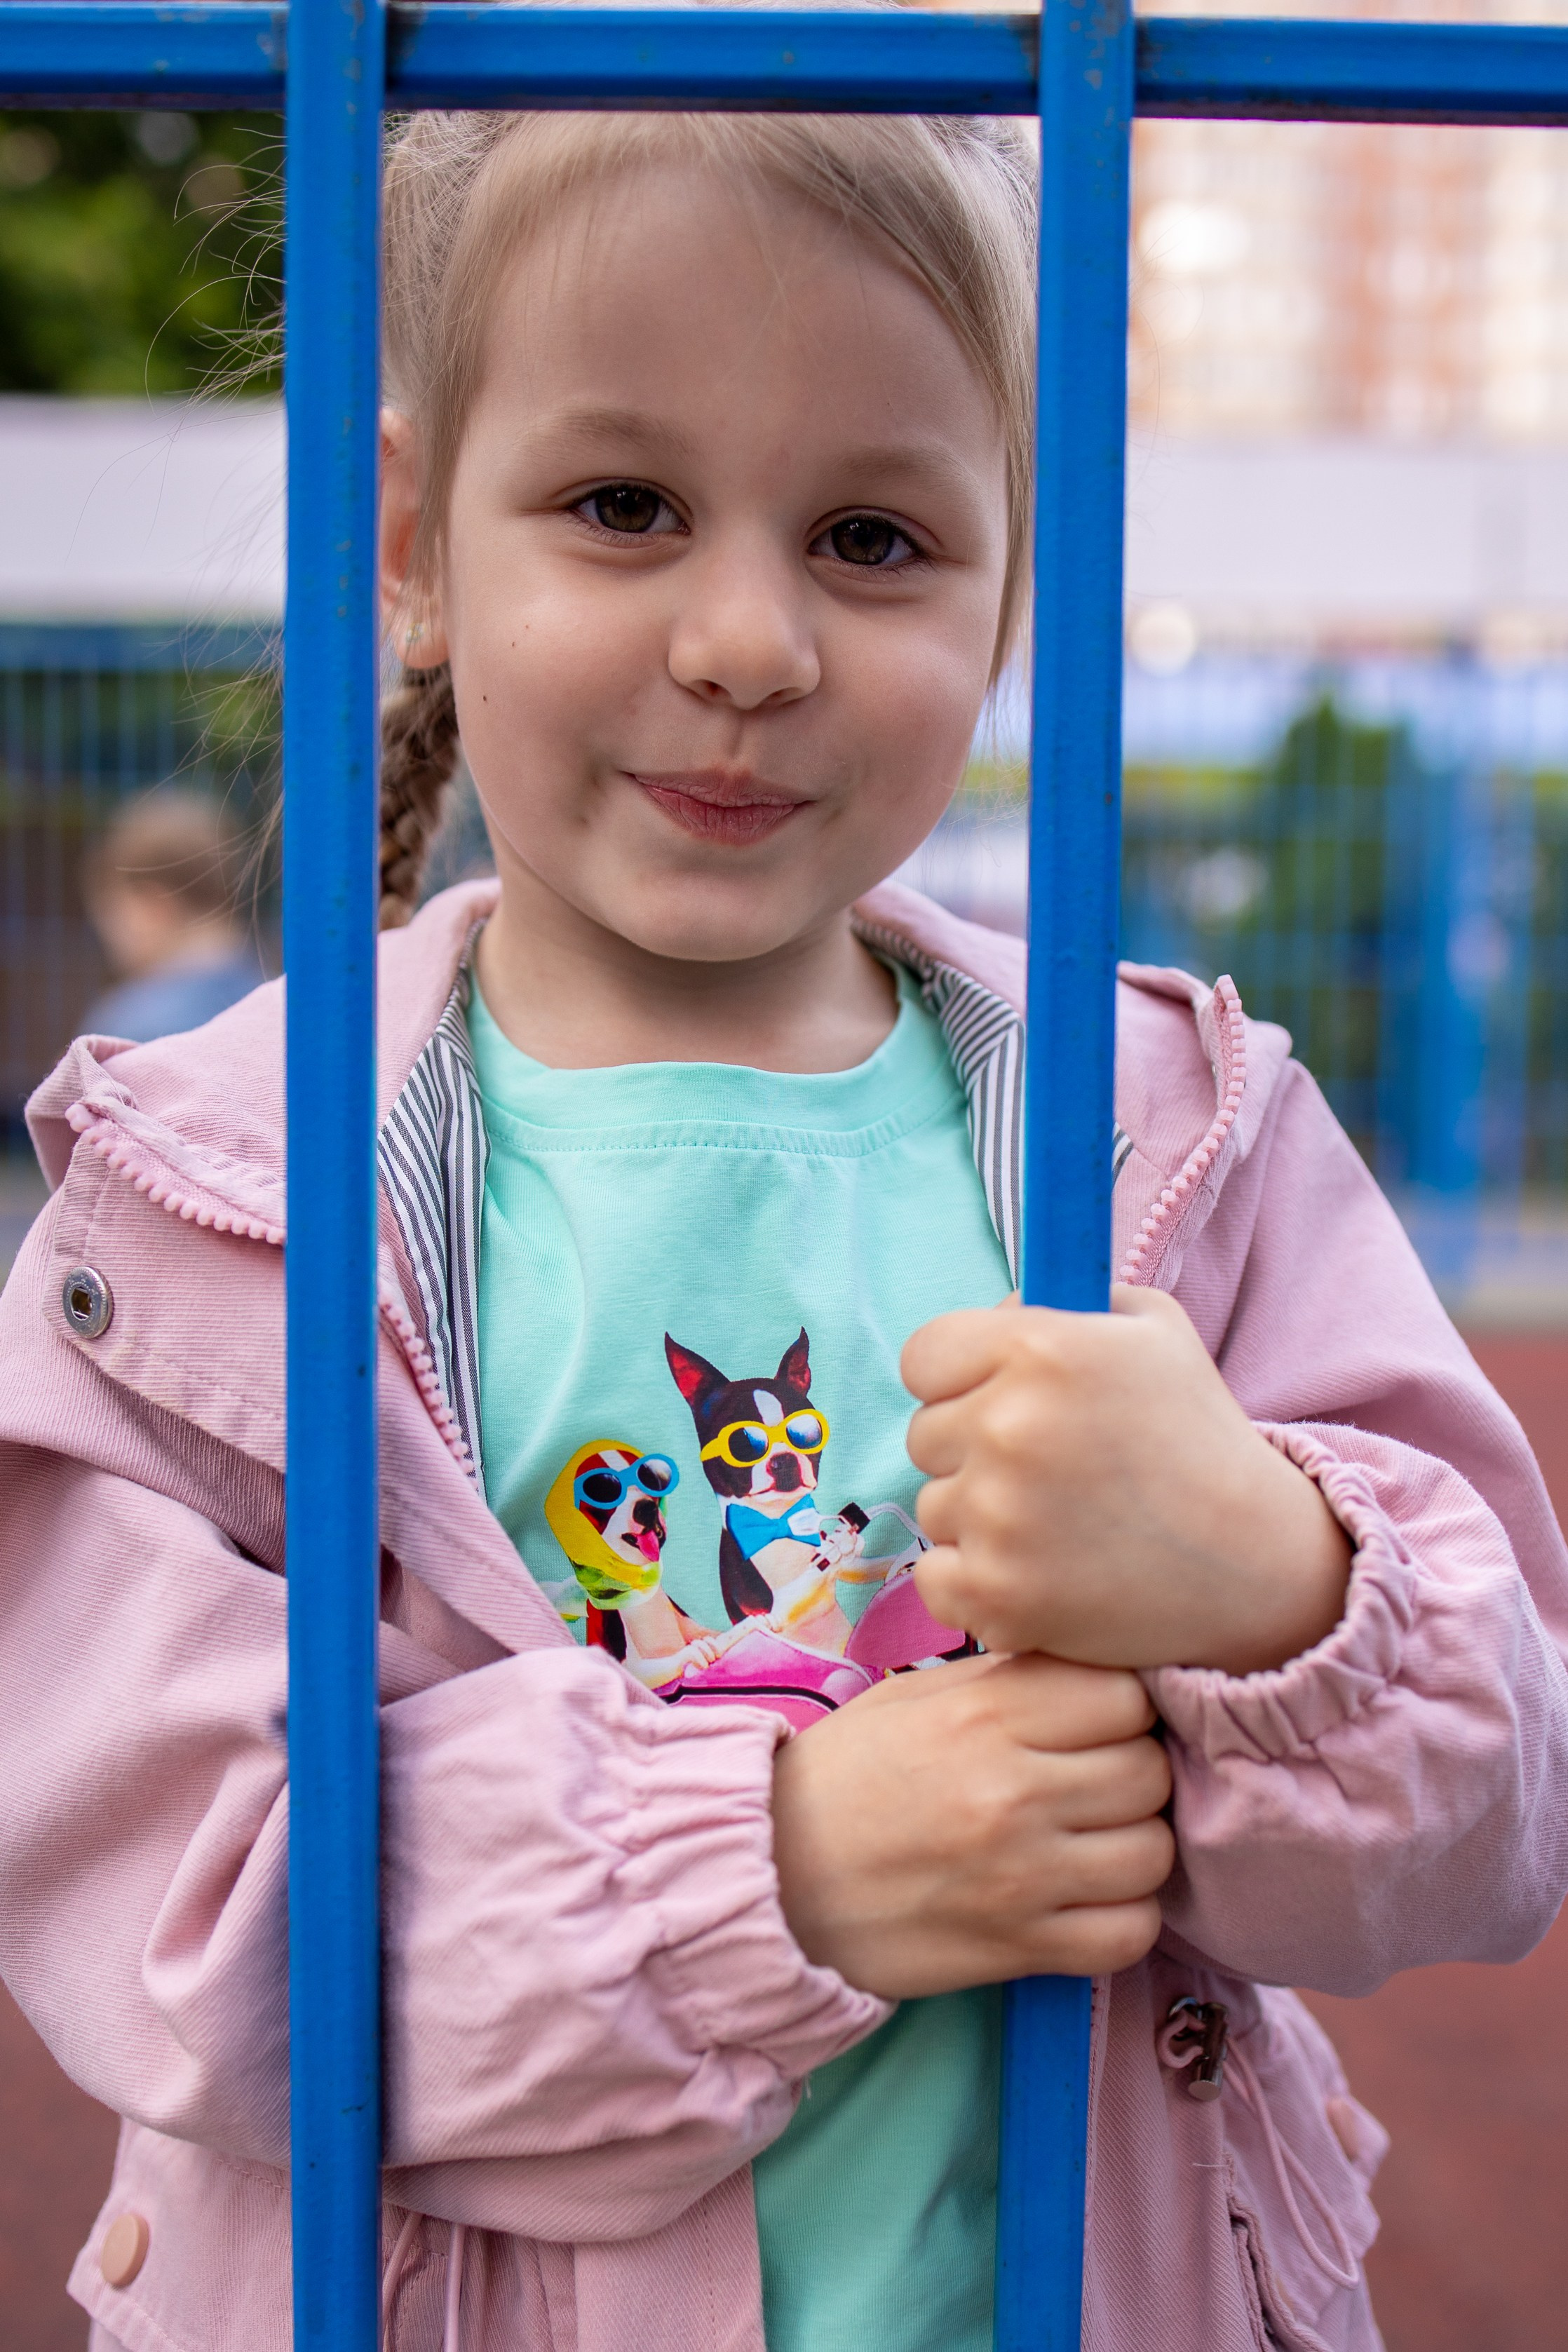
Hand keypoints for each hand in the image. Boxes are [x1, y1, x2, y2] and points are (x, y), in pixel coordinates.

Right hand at [771, 1653, 1172, 1998]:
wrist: (771, 1876)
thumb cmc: (844, 1776)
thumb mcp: (913, 1699)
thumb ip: (1006, 1681)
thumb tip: (1093, 1671)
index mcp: (986, 1715)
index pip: (1126, 1694)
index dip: (1121, 1705)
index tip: (1096, 1720)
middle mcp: (1012, 1791)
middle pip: (1149, 1771)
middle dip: (1132, 1772)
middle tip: (1092, 1782)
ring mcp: (1022, 1877)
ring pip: (1154, 1853)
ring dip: (1133, 1846)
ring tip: (1092, 1841)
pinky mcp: (1019, 1949)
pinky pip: (1130, 1935)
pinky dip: (1124, 1918)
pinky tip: (1087, 1899)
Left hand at [904, 1289, 1351, 1676]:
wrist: (1253, 1560)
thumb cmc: (1198, 1435)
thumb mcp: (1151, 1328)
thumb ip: (1061, 1300)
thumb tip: (993, 1311)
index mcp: (1040, 1348)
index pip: (923, 1356)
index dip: (956, 1377)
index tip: (993, 1398)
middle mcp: (1010, 1425)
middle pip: (925, 1434)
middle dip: (972, 1448)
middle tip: (1049, 1469)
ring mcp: (999, 1516)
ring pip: (935, 1507)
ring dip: (980, 1518)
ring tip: (1061, 1524)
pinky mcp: (998, 1593)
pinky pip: (937, 1579)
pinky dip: (976, 1583)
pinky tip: (1039, 1573)